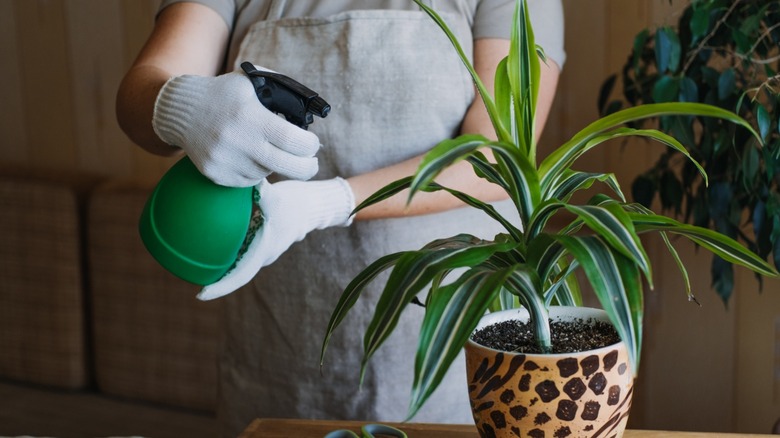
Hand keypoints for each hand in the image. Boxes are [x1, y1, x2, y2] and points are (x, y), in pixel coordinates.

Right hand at [152, 67, 319, 186]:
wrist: (182, 110)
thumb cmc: (225, 94)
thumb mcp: (252, 81)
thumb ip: (282, 91)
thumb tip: (310, 111)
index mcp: (251, 117)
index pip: (294, 141)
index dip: (310, 145)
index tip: (313, 144)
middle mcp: (238, 141)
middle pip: (289, 167)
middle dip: (308, 167)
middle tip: (312, 164)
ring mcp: (225, 161)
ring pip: (267, 173)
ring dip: (274, 164)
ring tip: (264, 147)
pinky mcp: (216, 175)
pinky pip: (249, 181)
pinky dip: (255, 171)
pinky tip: (247, 155)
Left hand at [197, 177, 354, 299]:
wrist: (312, 206)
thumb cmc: (295, 204)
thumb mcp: (278, 197)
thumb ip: (261, 192)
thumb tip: (244, 180)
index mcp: (263, 251)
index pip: (239, 276)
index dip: (221, 287)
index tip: (201, 294)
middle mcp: (260, 255)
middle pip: (234, 273)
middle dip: (213, 278)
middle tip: (187, 276)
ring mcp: (260, 250)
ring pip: (235, 261)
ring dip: (217, 264)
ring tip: (190, 260)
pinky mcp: (259, 241)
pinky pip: (238, 248)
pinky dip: (223, 247)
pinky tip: (207, 236)